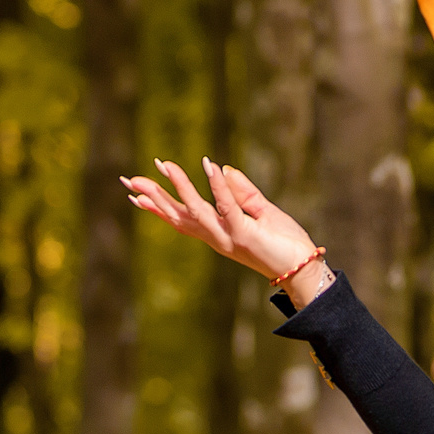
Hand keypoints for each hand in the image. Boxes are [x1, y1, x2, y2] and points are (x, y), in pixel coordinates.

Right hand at [121, 157, 321, 284]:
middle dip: (154, 197)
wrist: (305, 269)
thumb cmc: (286, 243)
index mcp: (218, 233)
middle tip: (129, 180)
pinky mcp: (244, 235)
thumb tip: (221, 168)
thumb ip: (241, 191)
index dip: (158, 205)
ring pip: (196, 211)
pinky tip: (208, 166)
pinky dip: (217, 186)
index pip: (182, 218)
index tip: (133, 193)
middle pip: (178, 216)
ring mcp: (229, 238)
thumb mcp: (261, 211)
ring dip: (179, 187)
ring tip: (164, 165)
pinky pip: (226, 207)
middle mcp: (217, 238)